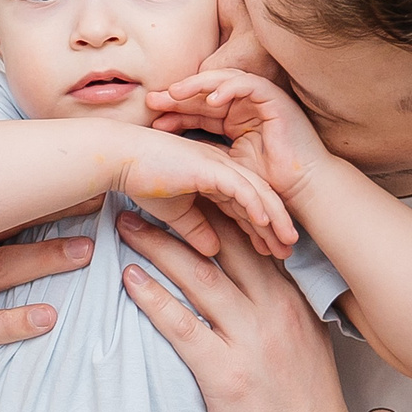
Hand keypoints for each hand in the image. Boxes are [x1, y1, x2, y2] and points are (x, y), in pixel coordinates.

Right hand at [117, 129, 294, 260]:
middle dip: (277, 225)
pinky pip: (240, 187)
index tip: (274, 251)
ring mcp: (219, 165)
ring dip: (275, 217)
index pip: (246, 205)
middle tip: (290, 249)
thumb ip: (195, 229)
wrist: (121, 160)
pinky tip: (267, 222)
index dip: (261, 229)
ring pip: (257, 192)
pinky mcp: (210, 166)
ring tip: (288, 240)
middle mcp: (223, 169)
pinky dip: (255, 204)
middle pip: (260, 198)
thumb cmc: (141, 180)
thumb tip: (211, 251)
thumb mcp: (174, 212)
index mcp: (216, 177)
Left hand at [117, 207, 371, 411]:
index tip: (185, 185)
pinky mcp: (227, 375)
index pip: (252, 239)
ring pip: (200, 277)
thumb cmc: (306, 409)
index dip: (217, 208)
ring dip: (159, 246)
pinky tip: (128, 279)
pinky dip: (154, 299)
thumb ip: (281, 309)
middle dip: (184, 213)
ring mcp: (252, 342)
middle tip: (145, 189)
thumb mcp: (305, 344)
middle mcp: (275, 311)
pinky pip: (183, 326)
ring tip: (125, 223)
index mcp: (292, 299)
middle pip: (223, 246)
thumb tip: (254, 283)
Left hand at [149, 68, 332, 202]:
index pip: (200, 110)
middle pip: (206, 93)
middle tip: (153, 99)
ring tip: (175, 93)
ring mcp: (260, 99)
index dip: (177, 113)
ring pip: (224, 81)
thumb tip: (173, 149)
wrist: (301, 187)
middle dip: (179, 96)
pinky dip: (229, 88)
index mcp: (234, 119)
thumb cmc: (268, 182)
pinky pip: (248, 84)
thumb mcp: (227, 163)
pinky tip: (210, 98)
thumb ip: (206, 150)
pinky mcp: (274, 98)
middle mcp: (245, 105)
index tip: (153, 119)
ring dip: (198, 86)